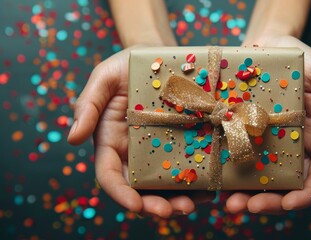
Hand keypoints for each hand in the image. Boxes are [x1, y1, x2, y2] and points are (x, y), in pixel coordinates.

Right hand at [67, 44, 213, 217]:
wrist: (157, 55)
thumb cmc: (126, 66)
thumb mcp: (103, 79)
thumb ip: (87, 106)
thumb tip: (73, 139)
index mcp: (111, 143)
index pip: (110, 176)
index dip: (121, 194)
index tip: (136, 206)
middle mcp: (134, 153)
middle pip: (141, 189)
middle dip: (156, 205)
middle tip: (176, 210)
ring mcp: (160, 150)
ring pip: (166, 184)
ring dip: (180, 199)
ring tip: (198, 202)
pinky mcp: (183, 143)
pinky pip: (189, 167)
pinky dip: (199, 182)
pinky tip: (212, 187)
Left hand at [225, 35, 310, 213]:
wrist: (265, 44)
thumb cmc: (300, 58)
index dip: (306, 195)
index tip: (288, 203)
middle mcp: (293, 148)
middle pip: (287, 187)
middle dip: (269, 203)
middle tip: (246, 208)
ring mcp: (267, 145)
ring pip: (260, 182)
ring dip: (247, 198)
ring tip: (228, 204)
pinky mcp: (243, 137)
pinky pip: (238, 162)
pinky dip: (230, 177)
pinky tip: (217, 185)